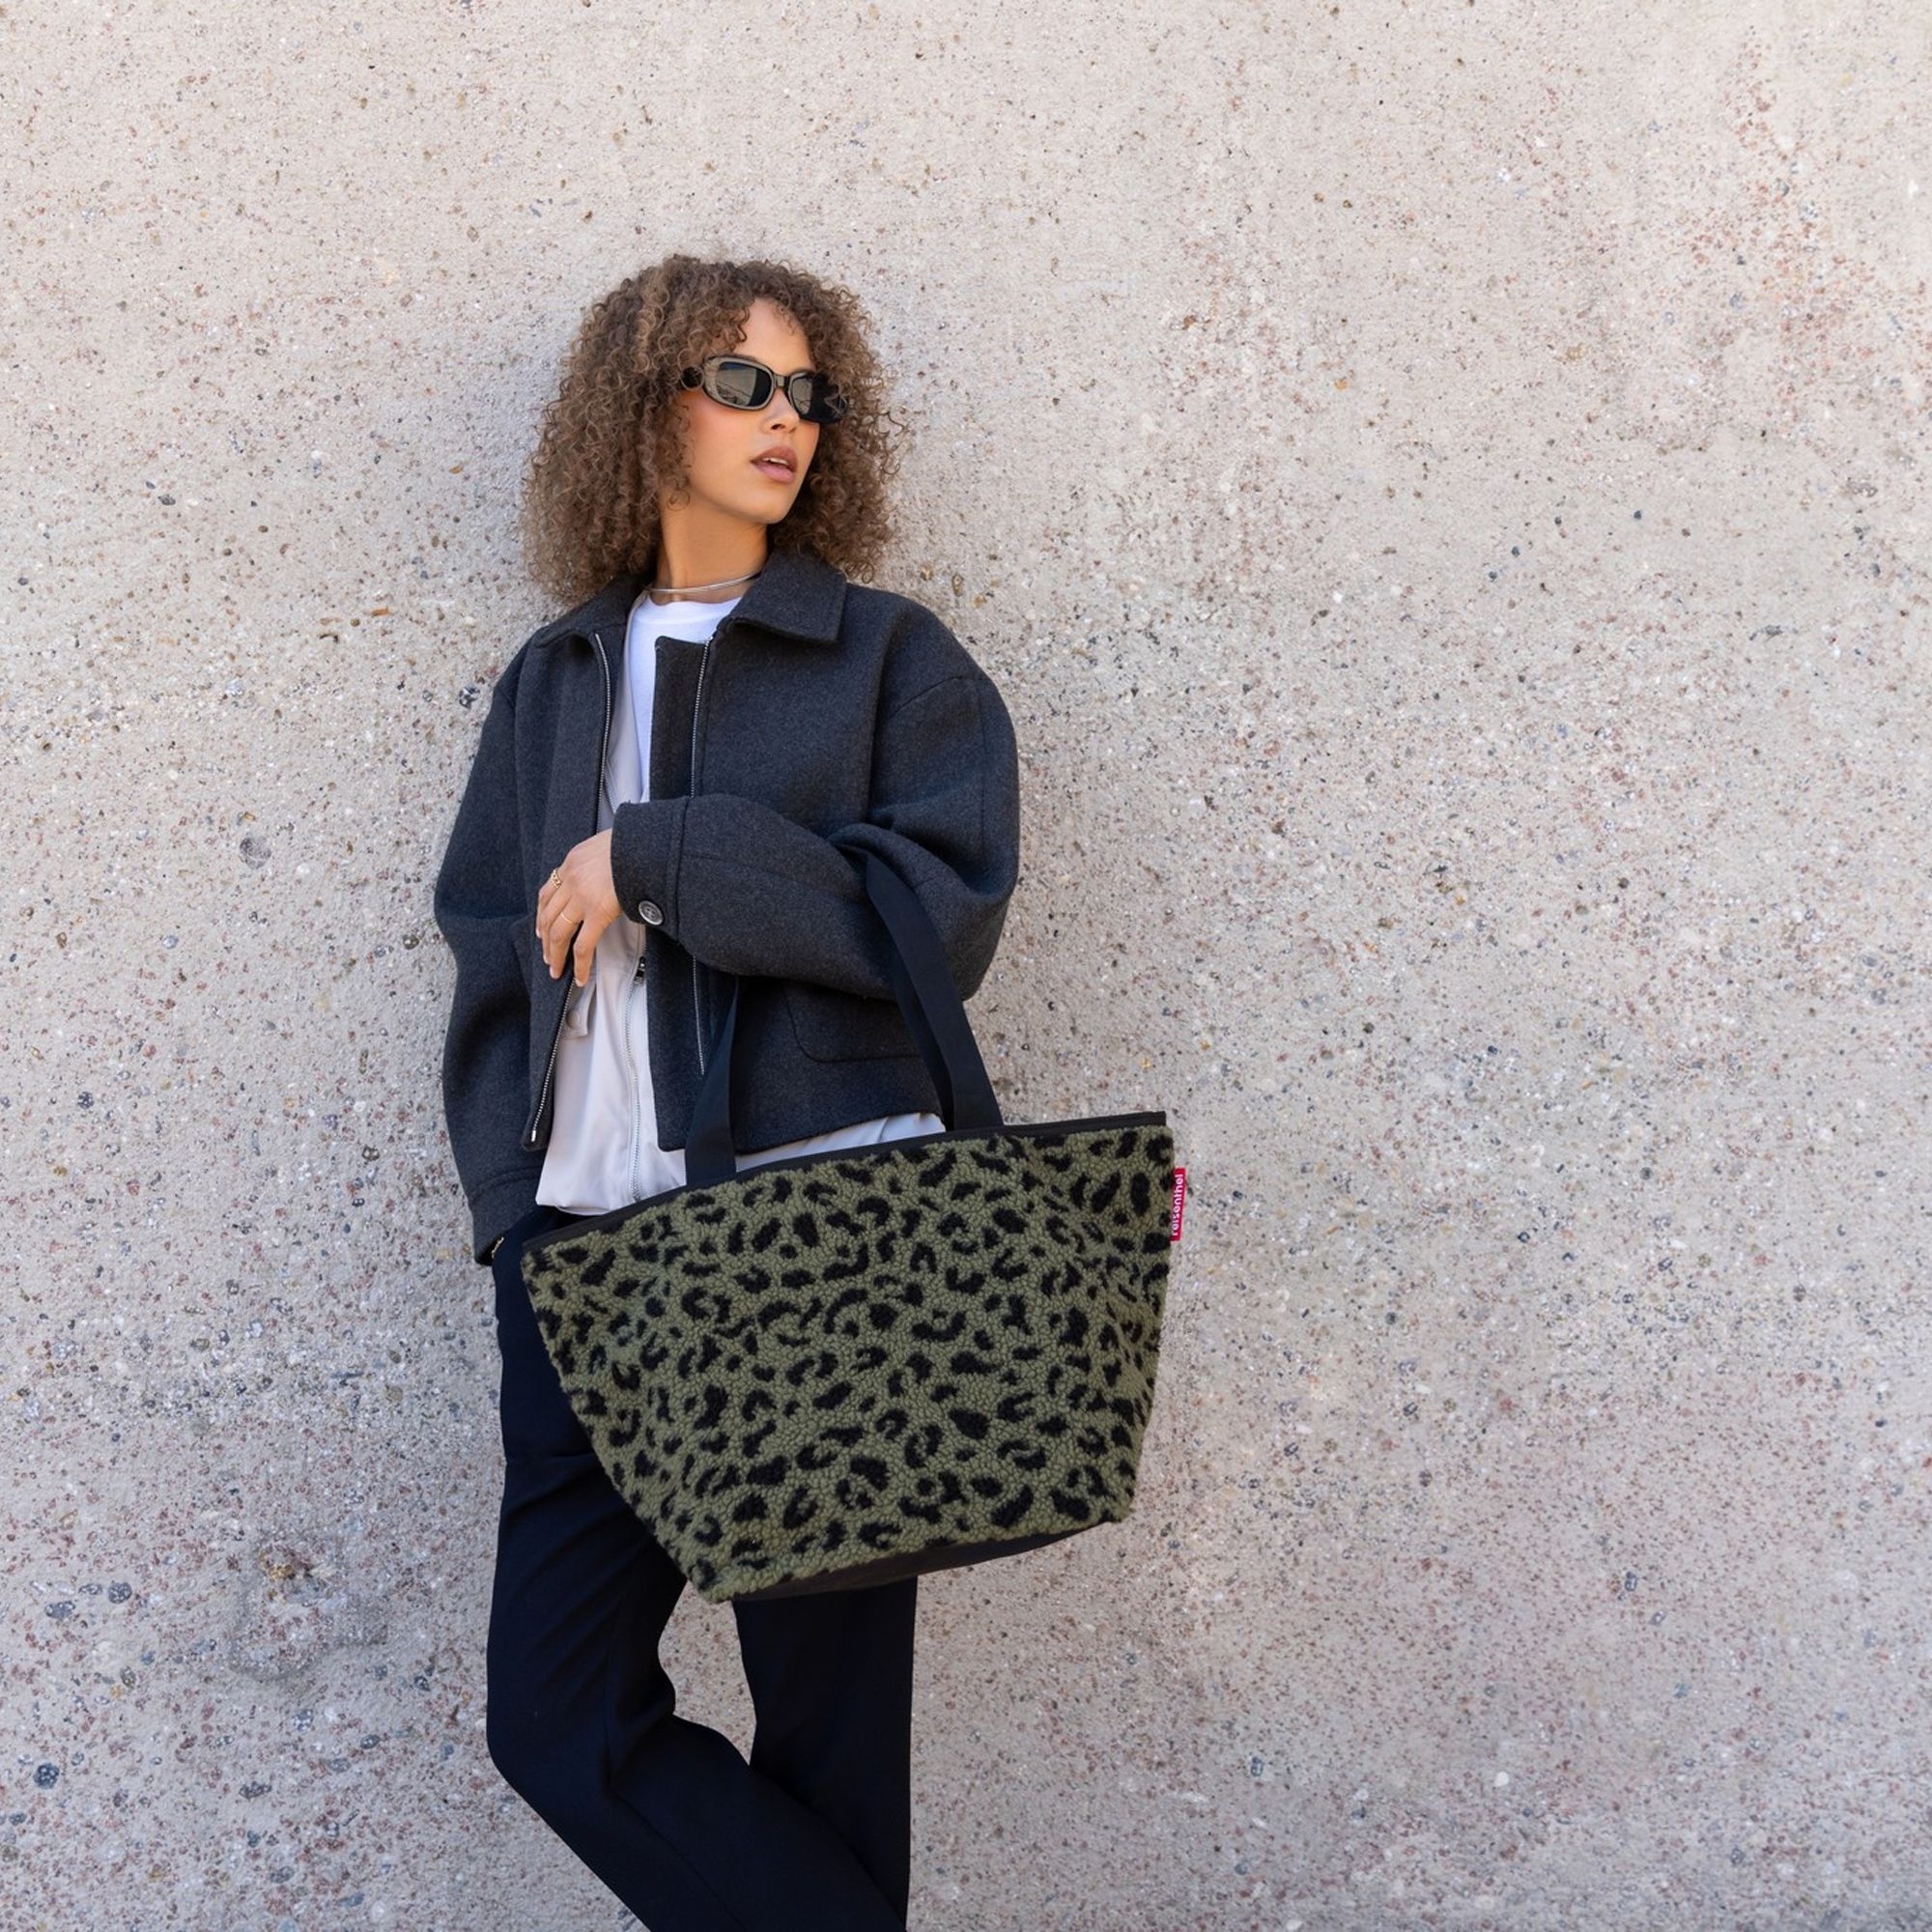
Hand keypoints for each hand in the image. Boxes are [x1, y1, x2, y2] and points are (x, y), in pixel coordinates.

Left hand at [536, 830, 629, 986]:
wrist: (643, 841)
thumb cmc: (634, 842)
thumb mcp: (607, 845)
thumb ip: (599, 863)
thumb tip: (608, 876)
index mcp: (572, 861)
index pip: (548, 892)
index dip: (541, 914)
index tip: (541, 929)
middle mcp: (571, 879)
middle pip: (547, 915)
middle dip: (544, 939)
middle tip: (546, 956)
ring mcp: (582, 897)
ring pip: (558, 933)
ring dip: (554, 954)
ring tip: (556, 969)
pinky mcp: (598, 912)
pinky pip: (583, 945)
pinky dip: (579, 964)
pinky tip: (580, 977)